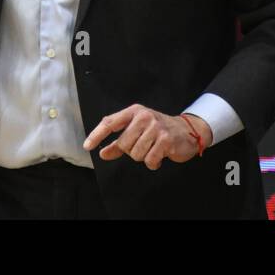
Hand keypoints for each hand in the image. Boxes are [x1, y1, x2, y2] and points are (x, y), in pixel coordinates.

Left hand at [83, 104, 208, 169]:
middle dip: (131, 151)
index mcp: (134, 112)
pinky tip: (160, 155)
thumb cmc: (158, 130)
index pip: (110, 122)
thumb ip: (118, 143)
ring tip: (153, 149)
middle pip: (124, 144)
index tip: (87, 146)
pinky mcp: (166, 139)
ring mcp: (155, 127)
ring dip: (144, 157)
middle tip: (144, 146)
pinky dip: (154, 163)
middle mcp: (143, 116)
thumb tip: (102, 153)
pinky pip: (150, 160)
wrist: (187, 131)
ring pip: (136, 154)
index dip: (97, 134)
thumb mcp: (137, 131)